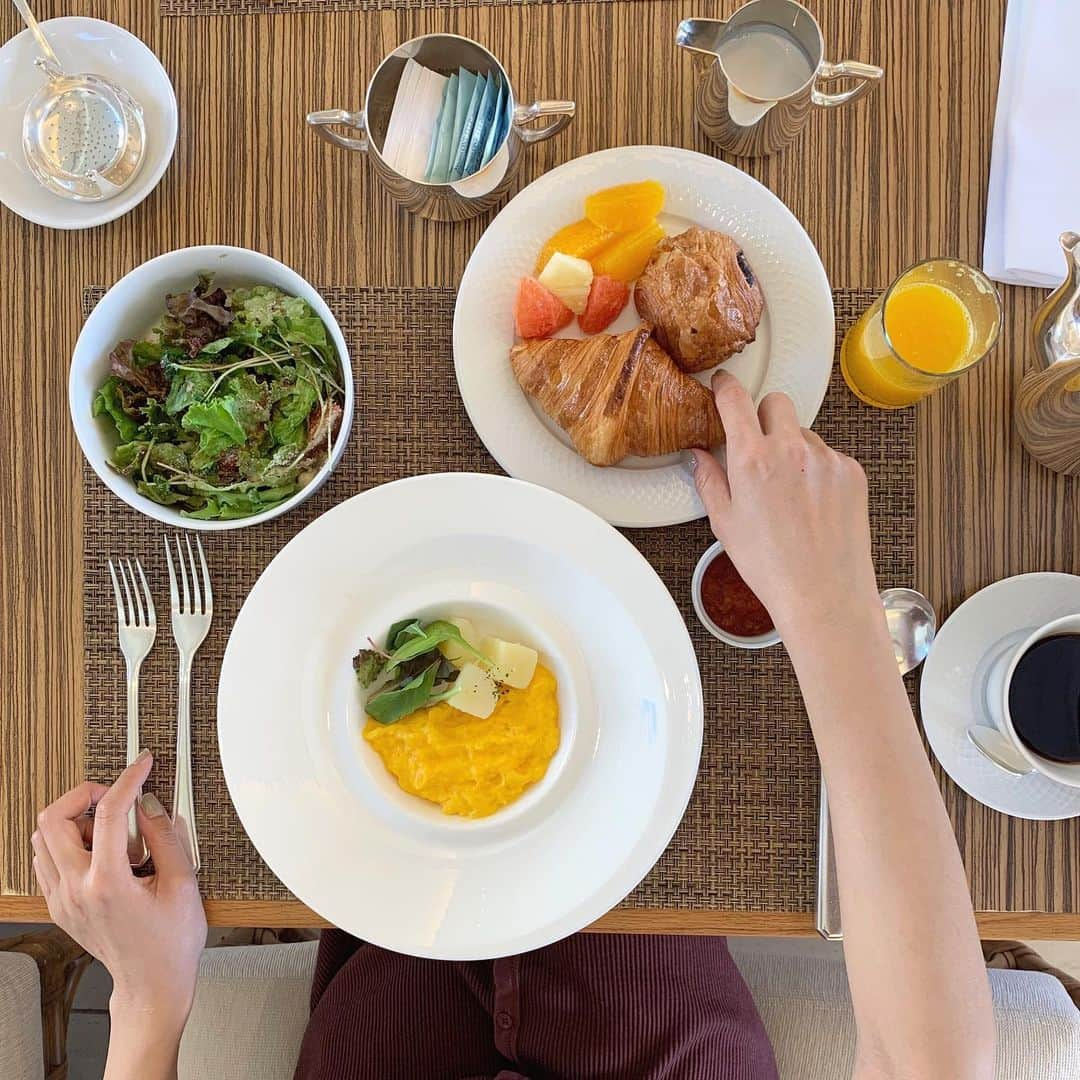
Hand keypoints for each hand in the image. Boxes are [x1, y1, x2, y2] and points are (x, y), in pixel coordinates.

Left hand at [32, 751, 205, 1039]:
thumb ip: (166, 836)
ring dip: (74, 820)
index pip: (107, 812)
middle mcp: (76, 891)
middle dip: (85, 794)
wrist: (153, 984)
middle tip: (115, 797)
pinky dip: (67, 843)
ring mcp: (63, 900)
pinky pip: (46, 861)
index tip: (141, 765)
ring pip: (41, 838)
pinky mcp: (60, 907)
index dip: (128, 779)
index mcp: (108, 884)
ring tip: (109, 830)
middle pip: (52, 818)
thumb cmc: (171, 942)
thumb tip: (150, 804)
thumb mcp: (183, 882)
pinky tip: (99, 851)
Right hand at [691, 372, 879, 640]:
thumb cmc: (772, 566)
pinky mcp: (851, 472)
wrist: (824, 594)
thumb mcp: (725, 523)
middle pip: (776, 402)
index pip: (735, 400)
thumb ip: (709, 480)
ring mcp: (826, 459)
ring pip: (804, 431)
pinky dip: (818, 469)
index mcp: (752, 460)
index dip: (726, 386)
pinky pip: (829, 455)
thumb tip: (700, 456)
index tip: (723, 385)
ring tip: (788, 491)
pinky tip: (812, 503)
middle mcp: (791, 450)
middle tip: (758, 445)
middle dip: (763, 415)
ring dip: (792, 447)